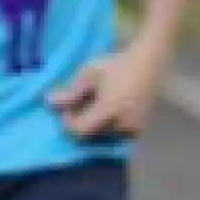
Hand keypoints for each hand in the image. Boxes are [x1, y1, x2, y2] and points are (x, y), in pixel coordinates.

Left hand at [48, 41, 164, 139]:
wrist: (149, 63)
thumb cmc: (118, 65)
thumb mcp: (90, 73)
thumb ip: (71, 91)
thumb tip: (49, 103)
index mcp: (109, 110)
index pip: (81, 130)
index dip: (69, 124)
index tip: (66, 110)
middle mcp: (122, 125)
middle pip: (92, 135)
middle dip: (82, 123)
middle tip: (80, 106)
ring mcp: (133, 130)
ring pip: (105, 136)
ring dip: (96, 126)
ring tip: (95, 106)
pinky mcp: (140, 130)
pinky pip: (118, 136)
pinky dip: (109, 127)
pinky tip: (108, 111)